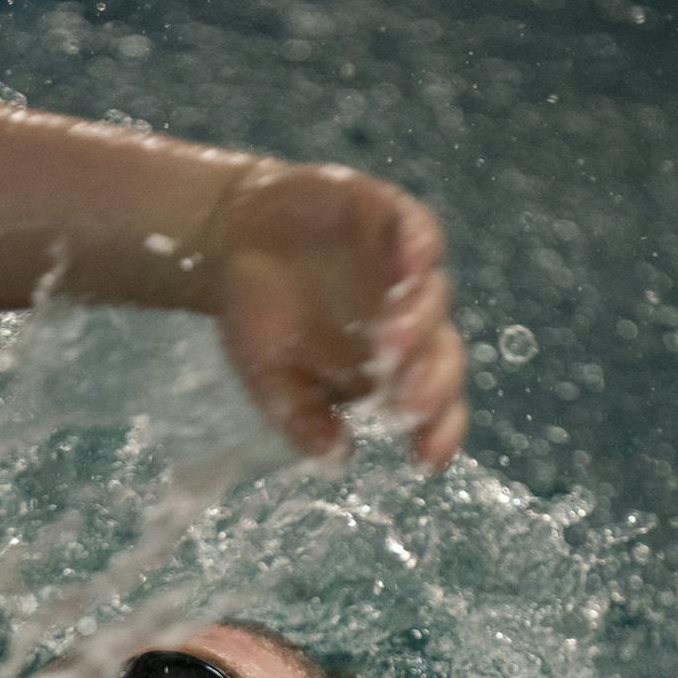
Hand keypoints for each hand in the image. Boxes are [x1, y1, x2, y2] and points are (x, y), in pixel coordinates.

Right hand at [208, 163, 466, 469]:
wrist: (234, 240)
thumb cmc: (261, 315)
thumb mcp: (270, 375)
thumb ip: (302, 415)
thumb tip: (336, 459)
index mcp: (390, 369)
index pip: (431, 405)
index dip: (437, 431)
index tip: (425, 459)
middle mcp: (410, 322)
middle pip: (442, 355)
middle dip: (430, 383)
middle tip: (407, 405)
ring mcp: (403, 270)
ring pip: (433, 297)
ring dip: (417, 321)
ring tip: (390, 343)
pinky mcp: (392, 218)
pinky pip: (418, 233)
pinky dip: (418, 246)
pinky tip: (409, 264)